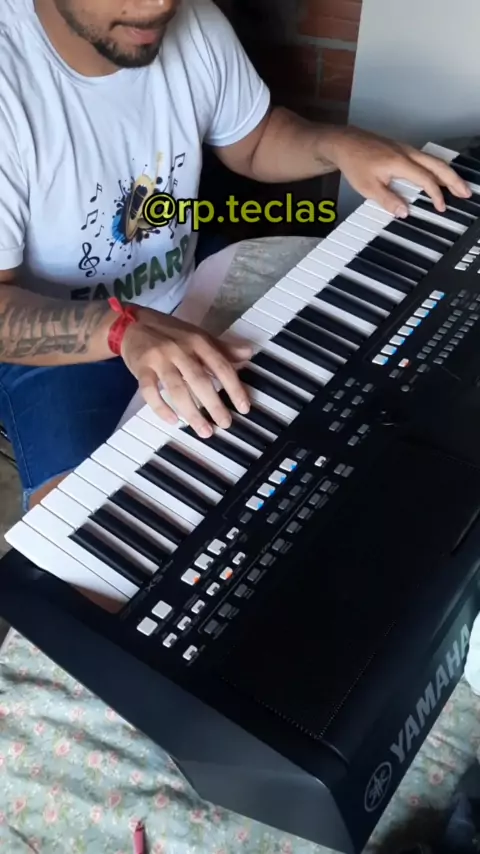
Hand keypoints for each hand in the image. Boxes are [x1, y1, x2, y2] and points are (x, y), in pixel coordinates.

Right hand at [120, 308, 251, 437]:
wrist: (133, 324)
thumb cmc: (170, 333)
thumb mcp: (198, 336)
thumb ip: (222, 348)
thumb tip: (248, 353)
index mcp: (198, 341)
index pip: (221, 366)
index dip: (234, 388)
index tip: (243, 408)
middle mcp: (180, 349)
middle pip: (200, 380)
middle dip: (214, 405)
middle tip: (225, 424)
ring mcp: (159, 358)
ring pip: (177, 389)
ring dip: (192, 412)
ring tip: (204, 430)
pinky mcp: (141, 368)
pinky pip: (150, 391)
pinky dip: (161, 407)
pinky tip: (173, 421)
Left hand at [328, 126, 471, 216]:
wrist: (345, 143)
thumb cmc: (355, 163)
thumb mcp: (367, 187)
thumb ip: (388, 200)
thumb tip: (405, 212)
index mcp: (400, 162)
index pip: (426, 179)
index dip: (436, 194)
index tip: (441, 207)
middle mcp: (407, 153)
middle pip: (438, 165)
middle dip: (454, 180)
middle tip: (465, 192)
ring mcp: (406, 149)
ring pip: (434, 160)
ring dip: (448, 173)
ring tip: (458, 186)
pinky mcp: (403, 150)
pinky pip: (426, 159)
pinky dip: (437, 168)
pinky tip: (439, 176)